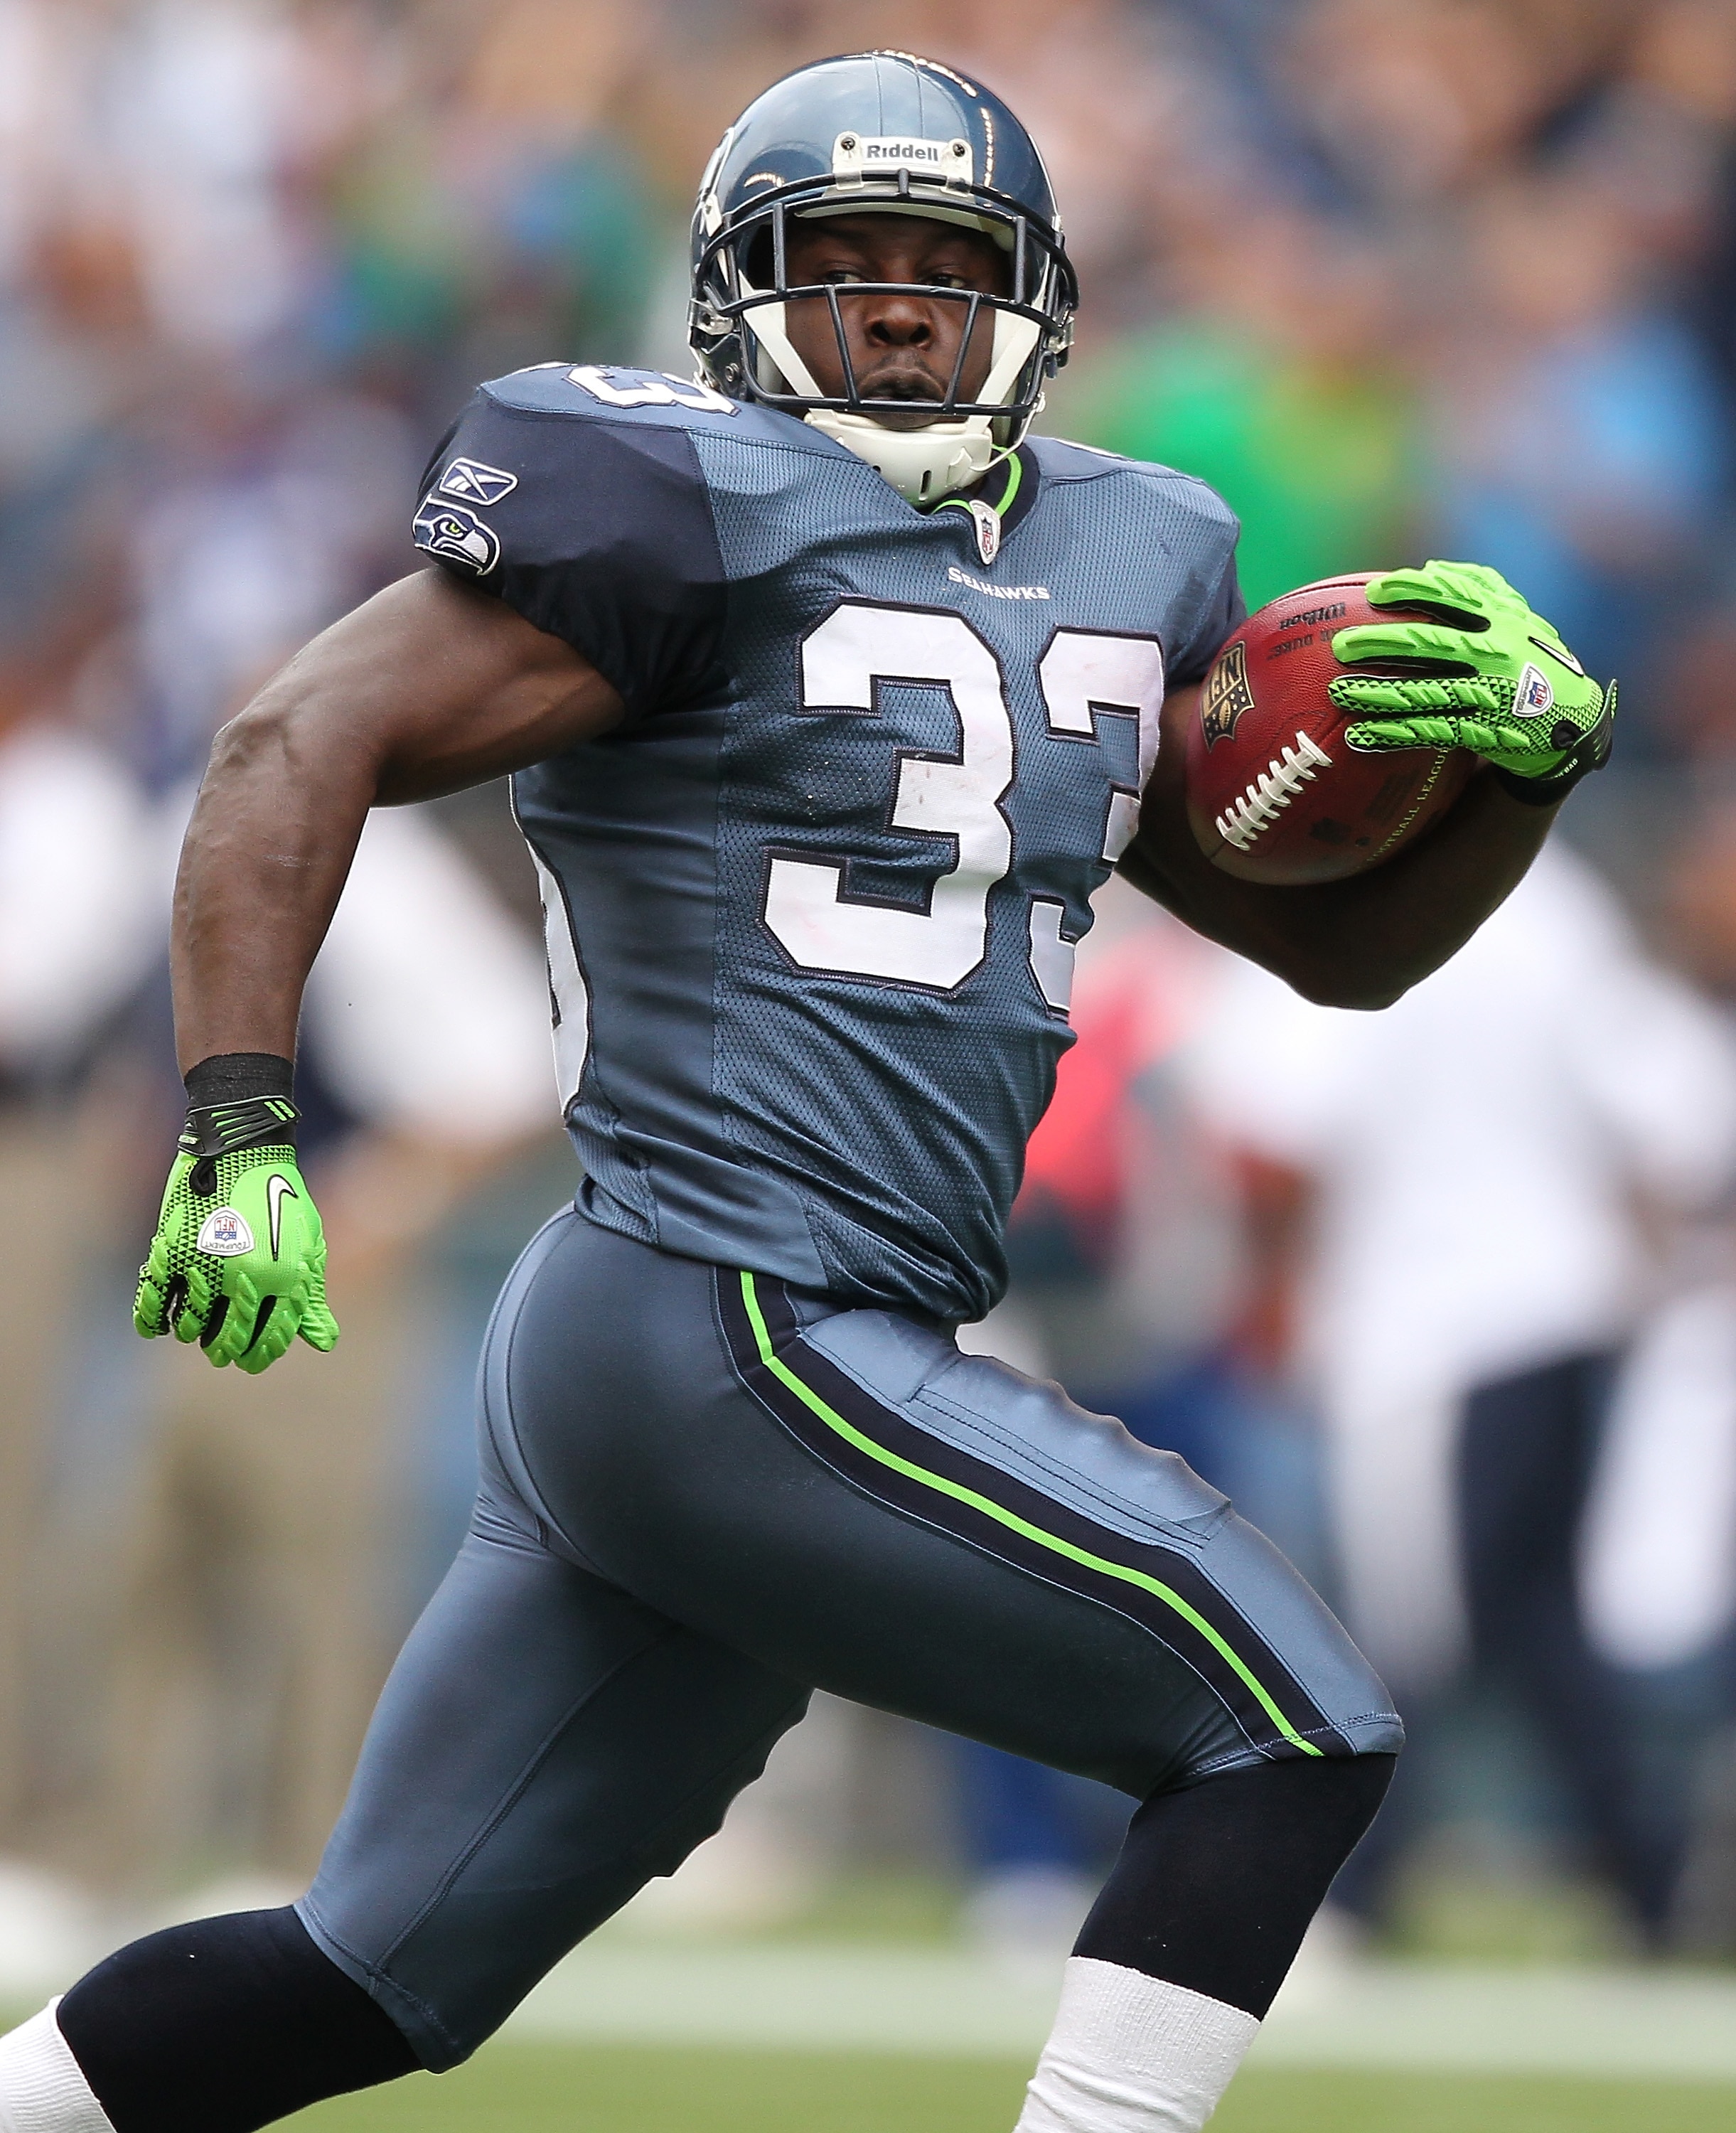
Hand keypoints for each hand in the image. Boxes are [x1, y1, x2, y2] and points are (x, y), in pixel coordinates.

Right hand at [134, 1102, 338, 1373]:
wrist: (242, 1145)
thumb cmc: (281, 1195)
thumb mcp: (308, 1244)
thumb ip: (311, 1295)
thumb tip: (324, 1342)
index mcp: (284, 1277)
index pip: (270, 1337)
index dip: (260, 1354)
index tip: (251, 1361)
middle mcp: (245, 1276)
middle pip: (228, 1337)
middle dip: (224, 1351)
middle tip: (220, 1355)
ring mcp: (207, 1263)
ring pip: (190, 1324)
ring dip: (191, 1333)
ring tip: (193, 1332)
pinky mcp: (173, 1247)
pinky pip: (155, 1299)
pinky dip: (151, 1318)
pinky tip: (156, 1326)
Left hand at [1325, 560, 1613, 789]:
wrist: (1574, 723)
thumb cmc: (1536, 661)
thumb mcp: (1520, 619)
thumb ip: (1481, 589)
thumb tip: (1430, 566)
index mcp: (1504, 620)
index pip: (1453, 596)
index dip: (1412, 591)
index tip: (1374, 592)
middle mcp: (1497, 654)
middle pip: (1430, 644)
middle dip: (1382, 642)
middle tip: (1341, 644)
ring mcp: (1489, 694)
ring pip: (1424, 692)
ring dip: (1378, 692)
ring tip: (1338, 691)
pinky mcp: (1483, 732)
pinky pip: (1430, 732)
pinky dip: (1393, 734)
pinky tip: (1359, 735)